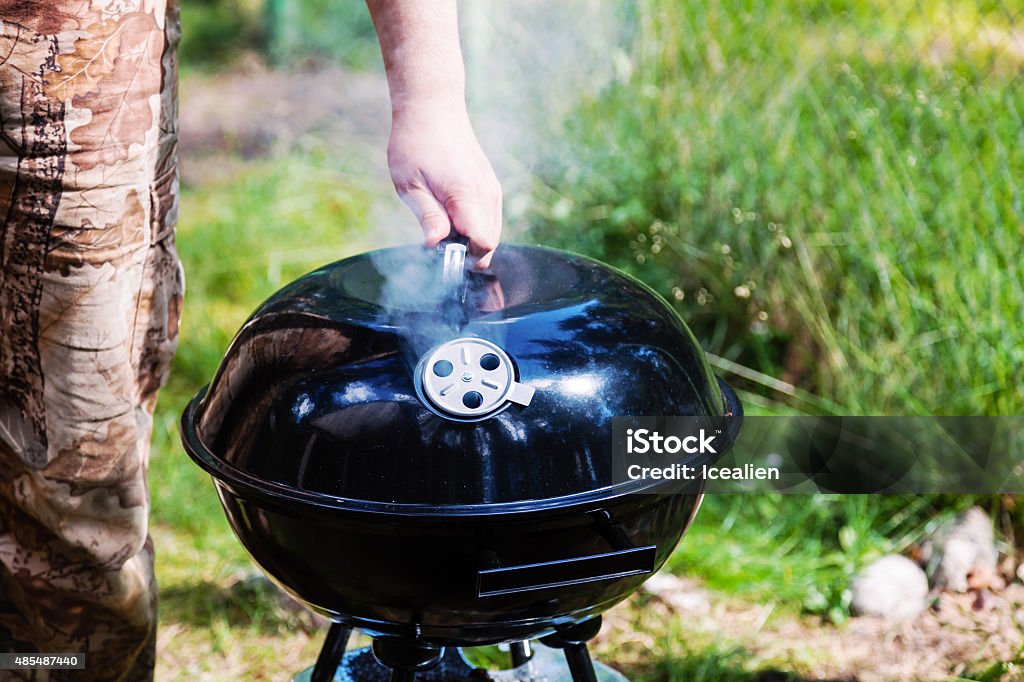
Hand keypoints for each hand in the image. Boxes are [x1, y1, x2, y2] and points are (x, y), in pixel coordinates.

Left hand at [387, 104, 501, 268]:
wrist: (433, 108)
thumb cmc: (416, 143)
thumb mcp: (410, 184)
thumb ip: (428, 217)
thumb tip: (435, 245)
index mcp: (467, 194)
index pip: (483, 243)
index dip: (465, 257)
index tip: (442, 253)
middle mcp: (487, 193)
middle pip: (490, 243)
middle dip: (467, 252)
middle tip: (438, 240)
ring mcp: (491, 189)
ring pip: (493, 233)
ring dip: (471, 240)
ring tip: (443, 226)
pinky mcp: (490, 186)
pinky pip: (490, 219)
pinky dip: (475, 227)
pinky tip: (452, 218)